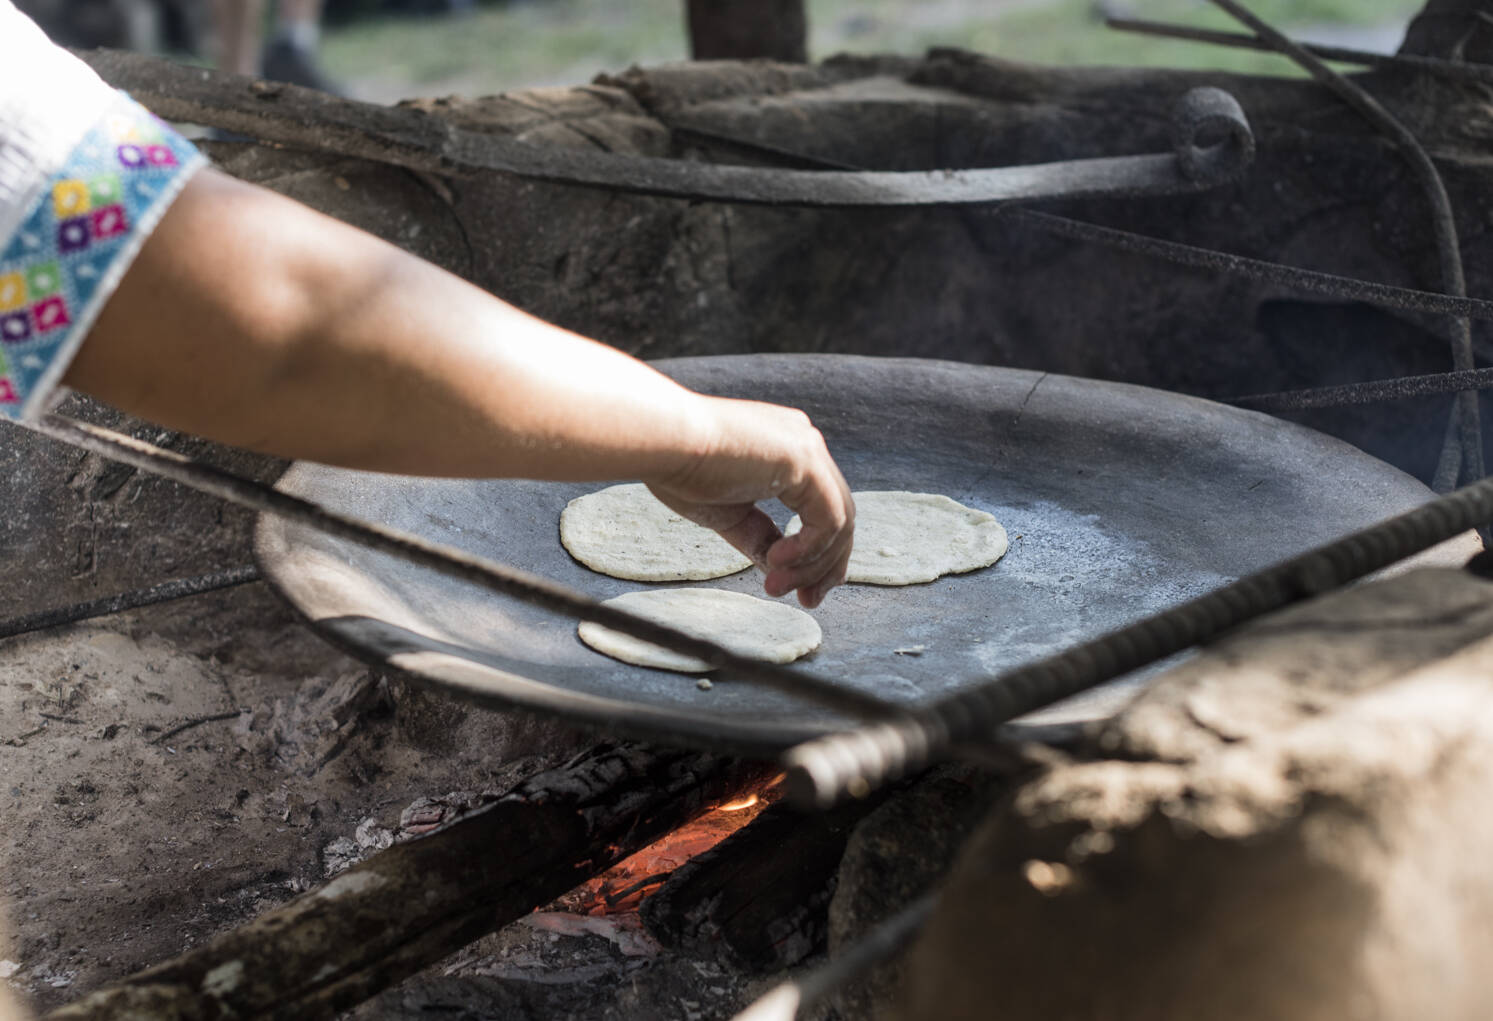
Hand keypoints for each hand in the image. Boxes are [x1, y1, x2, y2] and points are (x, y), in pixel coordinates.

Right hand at [646, 396, 853, 608]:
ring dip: (812, 565)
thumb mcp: (728, 515)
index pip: (822, 511)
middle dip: (825, 567)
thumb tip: (779, 571)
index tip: (803, 593)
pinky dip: (809, 549)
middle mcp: (805, 446)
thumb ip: (759, 538)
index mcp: (787, 454)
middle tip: (808, 601)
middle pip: (839, 518)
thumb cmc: (678, 469)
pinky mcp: (805, 460)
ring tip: (777, 587)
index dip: (819, 556)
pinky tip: (776, 563)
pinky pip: (829, 519)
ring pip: (838, 523)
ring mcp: (808, 450)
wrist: (660, 442)